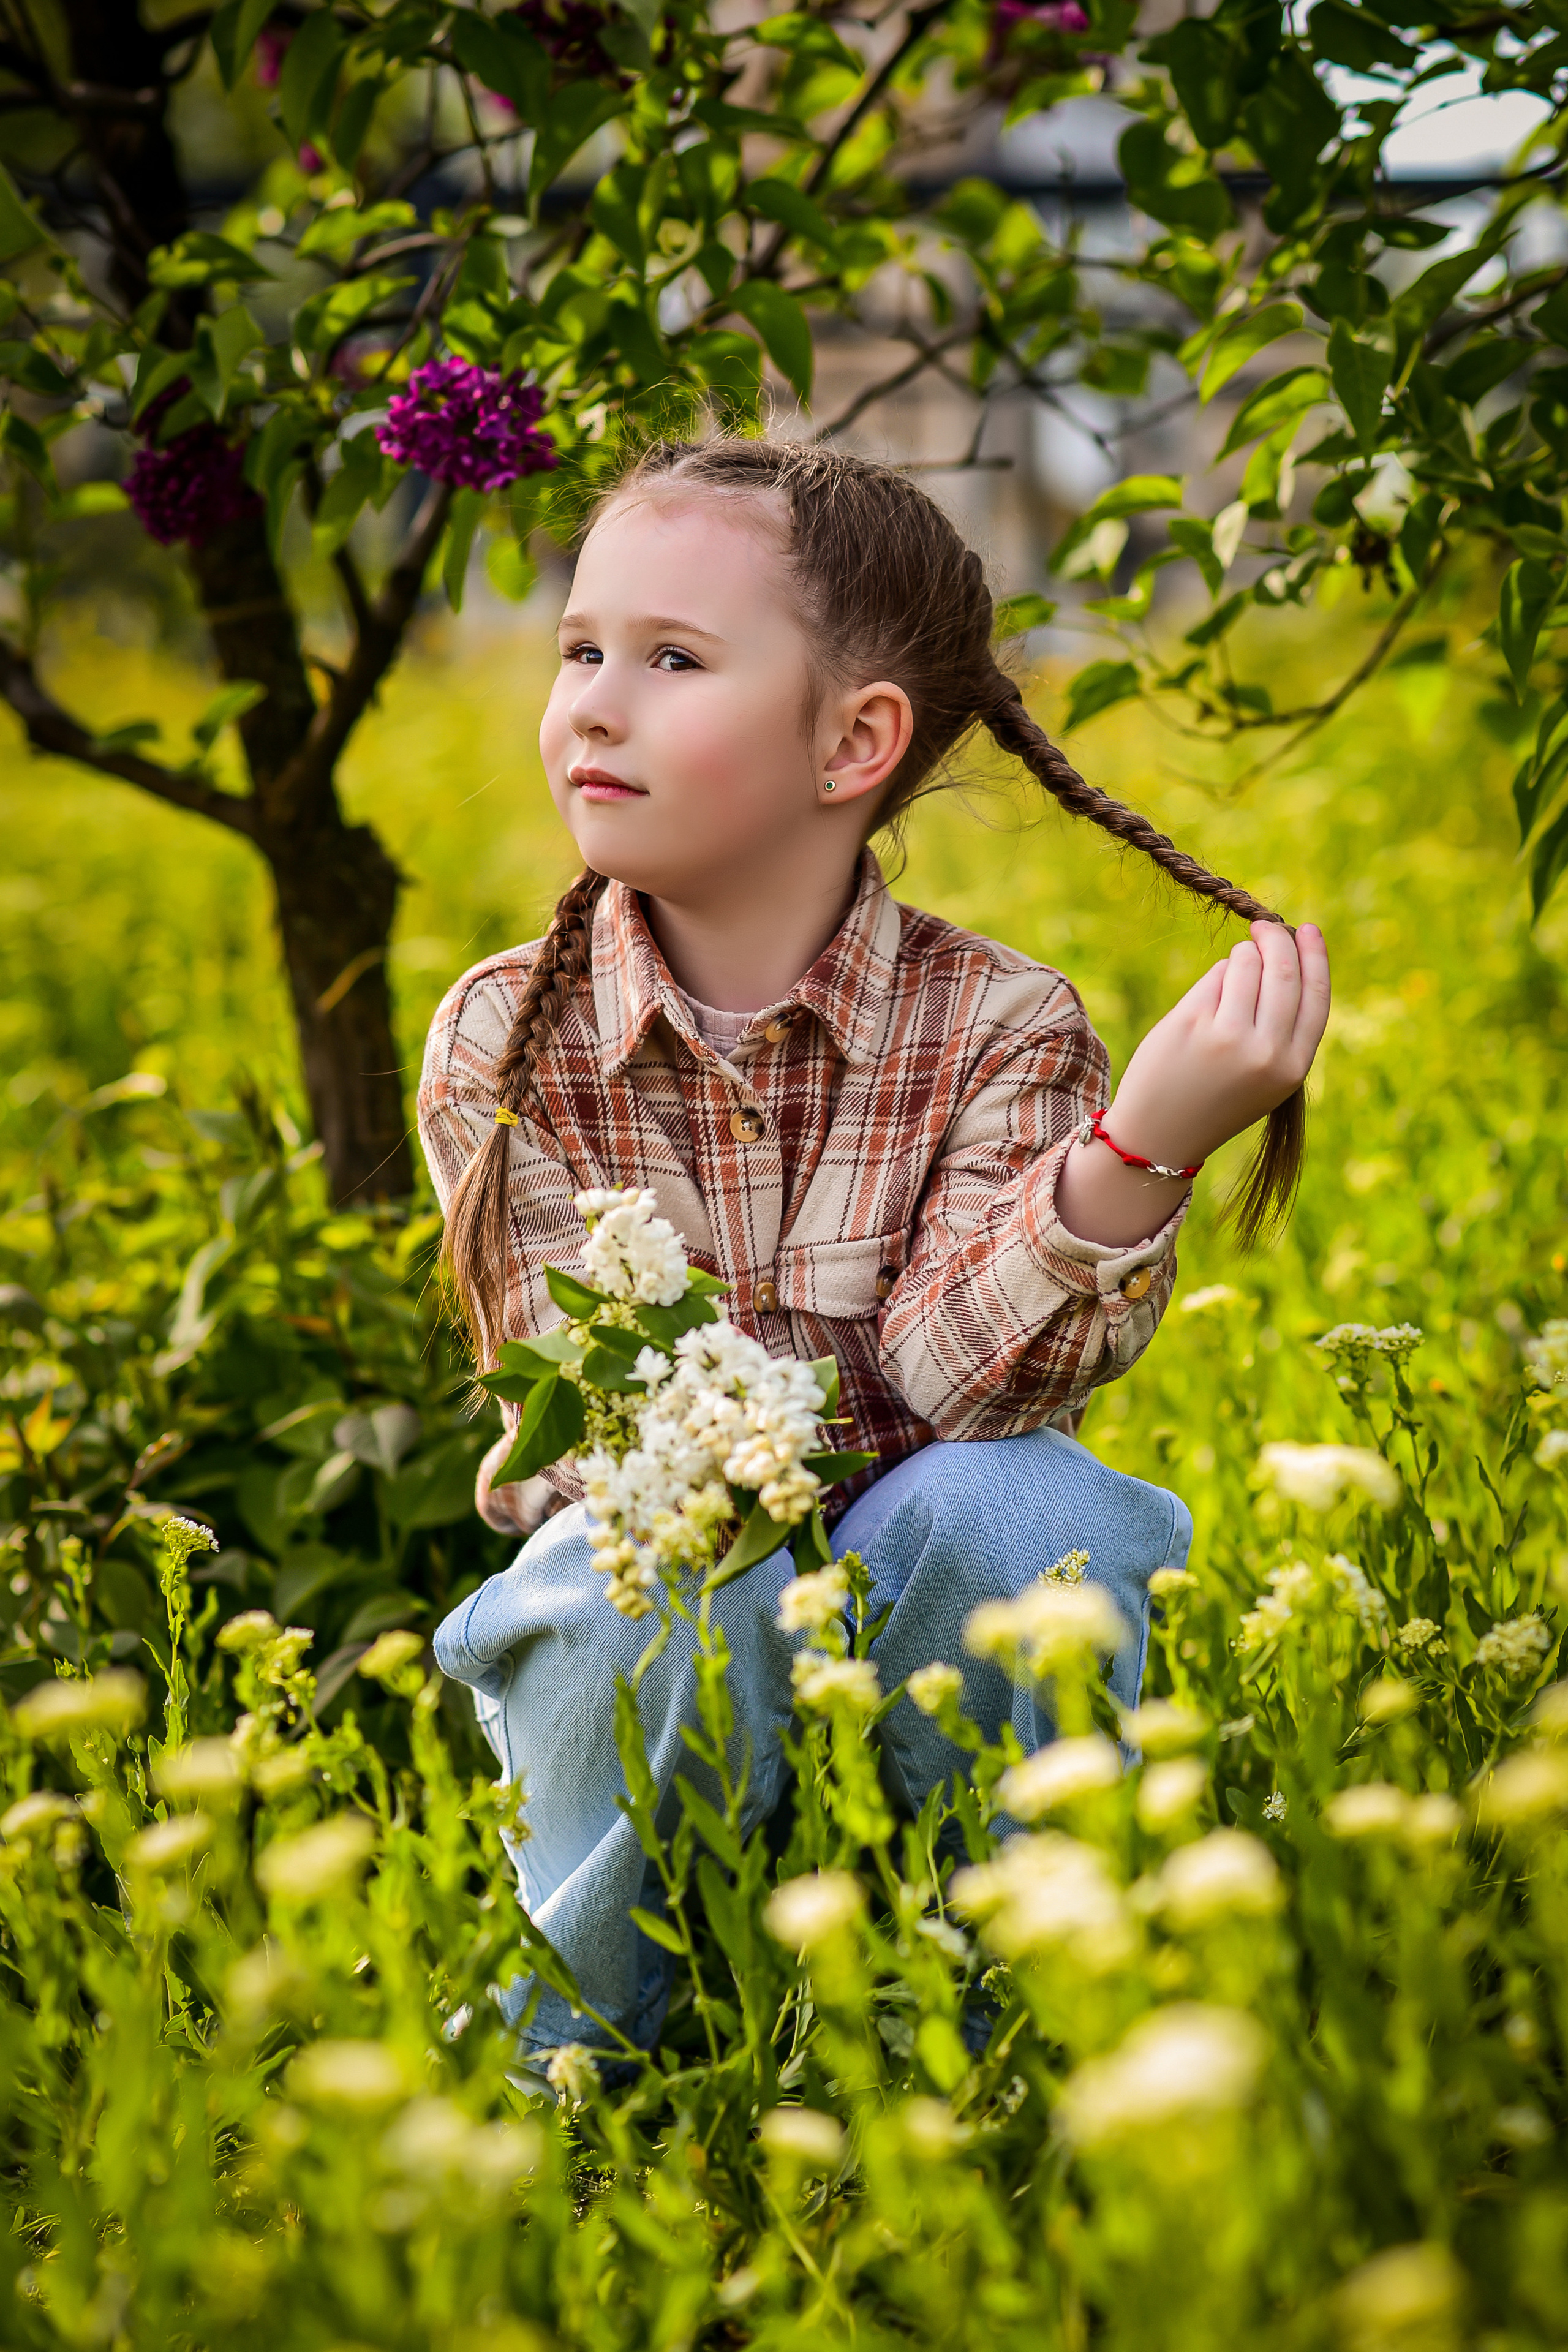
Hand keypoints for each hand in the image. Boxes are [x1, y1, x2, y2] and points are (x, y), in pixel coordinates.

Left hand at [1054, 921, 1329, 1250]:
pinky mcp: (1190, 1023)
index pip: (1316, 996)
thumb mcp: (1267, 1076)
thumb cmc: (1218, 1098)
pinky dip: (1216, 977)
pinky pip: (1214, 977)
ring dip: (1242, 956)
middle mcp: (1265, 1052)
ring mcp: (1227, 1036)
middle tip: (1264, 927)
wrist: (1161, 1135)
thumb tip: (1278, 953)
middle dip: (1275, 940)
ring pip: (1246, 964)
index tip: (1308, 929)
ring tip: (1233, 972)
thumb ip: (1281, 1026)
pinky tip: (1209, 997)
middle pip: (1282, 971)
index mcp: (1292, 1067)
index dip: (1315, 957)